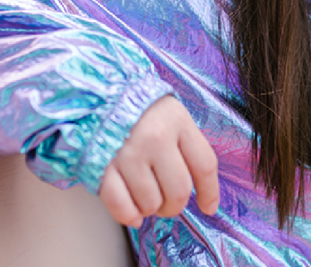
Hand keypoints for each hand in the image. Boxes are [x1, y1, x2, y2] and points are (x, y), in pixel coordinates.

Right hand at [98, 96, 219, 227]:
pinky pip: (120, 205)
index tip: (208, 206)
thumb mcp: (172, 115)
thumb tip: (202, 192)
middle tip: (167, 201)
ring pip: (150, 203)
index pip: (204, 165)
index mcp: (177, 121)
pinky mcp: (102, 165)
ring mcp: (128, 152)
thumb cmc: (140, 109)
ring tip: (146, 195)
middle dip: (174, 205)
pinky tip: (133, 213)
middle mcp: (155, 137)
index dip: (209, 192)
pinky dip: (128, 215)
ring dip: (150, 208)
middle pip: (179, 191)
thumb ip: (187, 146)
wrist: (100, 95)